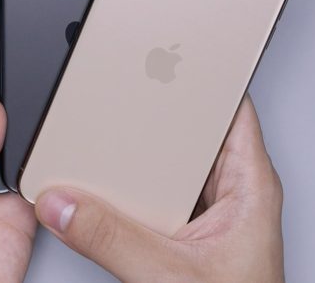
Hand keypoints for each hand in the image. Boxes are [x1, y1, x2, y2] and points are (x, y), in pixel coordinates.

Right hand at [35, 94, 284, 282]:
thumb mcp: (172, 276)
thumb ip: (113, 240)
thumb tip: (65, 205)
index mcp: (250, 186)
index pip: (230, 108)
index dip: (201, 77)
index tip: (167, 54)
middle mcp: (232, 193)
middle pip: (191, 130)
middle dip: (156, 112)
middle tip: (123, 90)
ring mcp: (209, 212)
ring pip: (171, 163)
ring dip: (140, 154)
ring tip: (108, 136)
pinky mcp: (187, 231)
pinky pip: (157, 193)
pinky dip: (132, 186)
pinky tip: (110, 183)